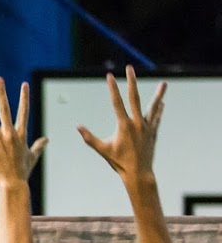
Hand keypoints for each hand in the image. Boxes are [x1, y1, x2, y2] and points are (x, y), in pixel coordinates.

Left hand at [0, 78, 47, 187]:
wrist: (13, 183)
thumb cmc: (23, 171)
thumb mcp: (33, 156)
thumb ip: (38, 146)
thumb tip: (46, 139)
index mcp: (21, 134)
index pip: (24, 112)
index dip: (24, 97)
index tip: (24, 85)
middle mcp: (10, 134)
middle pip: (5, 109)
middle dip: (2, 93)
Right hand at [78, 65, 165, 189]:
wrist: (138, 173)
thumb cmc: (119, 163)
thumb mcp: (102, 150)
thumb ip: (89, 138)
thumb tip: (78, 127)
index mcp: (124, 125)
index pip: (116, 102)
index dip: (112, 88)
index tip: (109, 76)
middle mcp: (137, 122)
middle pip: (134, 97)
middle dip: (132, 81)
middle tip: (130, 69)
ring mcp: (147, 127)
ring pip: (153, 106)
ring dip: (158, 94)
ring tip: (164, 83)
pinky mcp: (153, 132)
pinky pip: (156, 118)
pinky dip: (159, 110)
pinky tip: (162, 103)